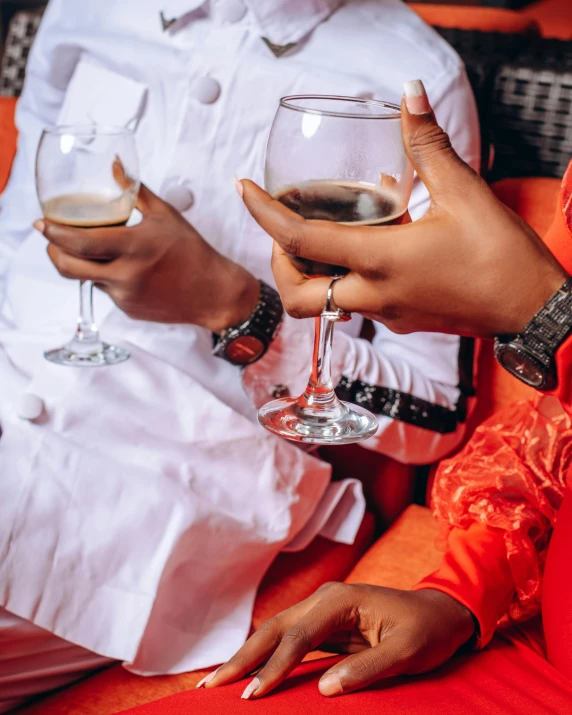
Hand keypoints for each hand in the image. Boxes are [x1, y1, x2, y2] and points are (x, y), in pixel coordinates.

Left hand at [36, 184, 259, 332]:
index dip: (55, 234)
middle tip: (51, 240)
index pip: (81, 242)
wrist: (213, 292)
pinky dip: (107, 278)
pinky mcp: (129, 309)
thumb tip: (114, 166)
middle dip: (53, 253)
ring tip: (92, 250)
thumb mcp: (166, 215)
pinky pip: (107, 291)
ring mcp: (126, 295)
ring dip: (84, 264)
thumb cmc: (192, 251)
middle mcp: (127, 274)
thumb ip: (135, 191)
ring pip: (89, 278)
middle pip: (70, 267)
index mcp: (136, 246)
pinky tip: (125, 270)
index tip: (42, 224)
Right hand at [202, 582, 474, 698]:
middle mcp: (324, 600)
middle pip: (274, 628)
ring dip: (246, 656)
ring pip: (275, 632)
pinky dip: (266, 656)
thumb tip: (324, 689)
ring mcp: (321, 610)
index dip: (273, 667)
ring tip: (217, 681)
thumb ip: (366, 668)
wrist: (441, 612)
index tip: (251, 695)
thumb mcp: (406, 652)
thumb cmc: (427, 631)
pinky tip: (250, 673)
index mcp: (341, 600)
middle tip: (210, 685)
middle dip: (242, 657)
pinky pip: (288, 641)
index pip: (298, 637)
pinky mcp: (324, 624)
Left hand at [235, 80, 567, 338]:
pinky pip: (355, 303)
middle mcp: (373, 295)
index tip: (244, 190)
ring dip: (309, 274)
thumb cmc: (501, 257)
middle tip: (289, 228)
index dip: (264, 214)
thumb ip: (428, 145)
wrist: (531, 309)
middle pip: (297, 296)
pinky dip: (344, 277)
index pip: (301, 239)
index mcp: (380, 261)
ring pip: (323, 305)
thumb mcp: (464, 193)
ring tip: (322, 235)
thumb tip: (411, 97)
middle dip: (280, 264)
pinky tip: (369, 246)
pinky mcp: (400, 319)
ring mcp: (385, 314)